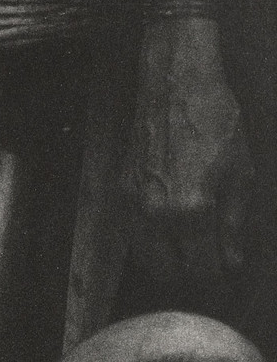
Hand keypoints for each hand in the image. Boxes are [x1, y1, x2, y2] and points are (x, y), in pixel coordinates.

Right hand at [125, 15, 251, 282]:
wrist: (174, 88)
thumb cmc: (214, 123)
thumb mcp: (240, 172)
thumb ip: (233, 223)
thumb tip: (230, 260)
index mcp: (191, 210)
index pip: (201, 267)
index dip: (219, 273)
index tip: (227, 267)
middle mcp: (155, 215)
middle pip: (168, 272)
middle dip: (191, 273)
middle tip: (209, 261)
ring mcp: (132, 205)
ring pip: (145, 258)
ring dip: (168, 261)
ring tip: (190, 248)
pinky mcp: (120, 194)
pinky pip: (133, 235)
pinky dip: (151, 242)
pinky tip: (169, 228)